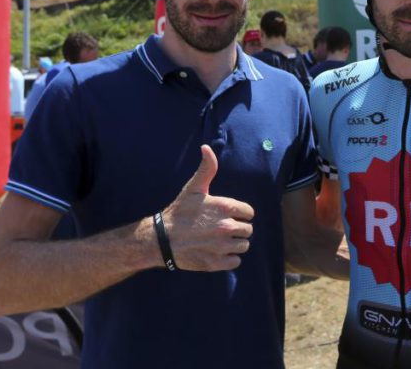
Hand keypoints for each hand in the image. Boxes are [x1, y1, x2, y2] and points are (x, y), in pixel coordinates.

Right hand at [162, 145, 254, 271]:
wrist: (161, 239)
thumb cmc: (179, 212)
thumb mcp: (194, 188)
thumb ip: (207, 168)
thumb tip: (207, 147)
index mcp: (226, 207)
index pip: (249, 212)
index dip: (240, 213)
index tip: (228, 215)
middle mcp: (227, 227)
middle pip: (248, 230)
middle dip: (238, 229)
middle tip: (221, 228)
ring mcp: (222, 246)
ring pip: (243, 246)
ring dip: (234, 244)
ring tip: (219, 240)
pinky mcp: (217, 263)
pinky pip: (236, 262)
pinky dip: (229, 259)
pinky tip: (217, 252)